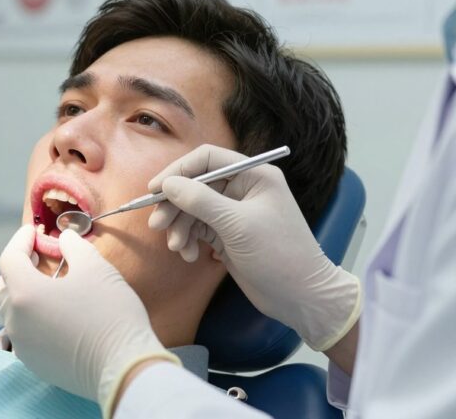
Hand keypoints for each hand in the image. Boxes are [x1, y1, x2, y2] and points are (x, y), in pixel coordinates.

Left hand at [0, 225, 179, 414]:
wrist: (124, 367)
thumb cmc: (110, 313)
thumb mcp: (95, 268)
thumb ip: (73, 246)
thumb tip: (64, 239)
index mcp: (24, 293)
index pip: (9, 259)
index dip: (20, 240)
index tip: (33, 231)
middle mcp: (15, 321)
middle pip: (5, 285)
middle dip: (18, 267)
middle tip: (38, 256)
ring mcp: (23, 346)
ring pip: (13, 312)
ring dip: (24, 293)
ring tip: (48, 284)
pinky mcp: (35, 364)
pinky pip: (24, 334)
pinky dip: (32, 318)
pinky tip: (55, 314)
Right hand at [148, 144, 360, 350]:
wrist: (301, 298)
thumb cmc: (278, 255)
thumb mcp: (237, 225)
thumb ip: (200, 200)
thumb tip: (167, 185)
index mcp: (253, 175)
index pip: (207, 159)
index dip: (178, 170)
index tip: (155, 189)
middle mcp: (243, 189)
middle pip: (195, 185)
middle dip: (175, 206)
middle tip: (156, 225)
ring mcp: (234, 212)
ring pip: (193, 209)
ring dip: (180, 227)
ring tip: (177, 248)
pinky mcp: (227, 234)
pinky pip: (198, 229)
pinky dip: (189, 240)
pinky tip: (191, 256)